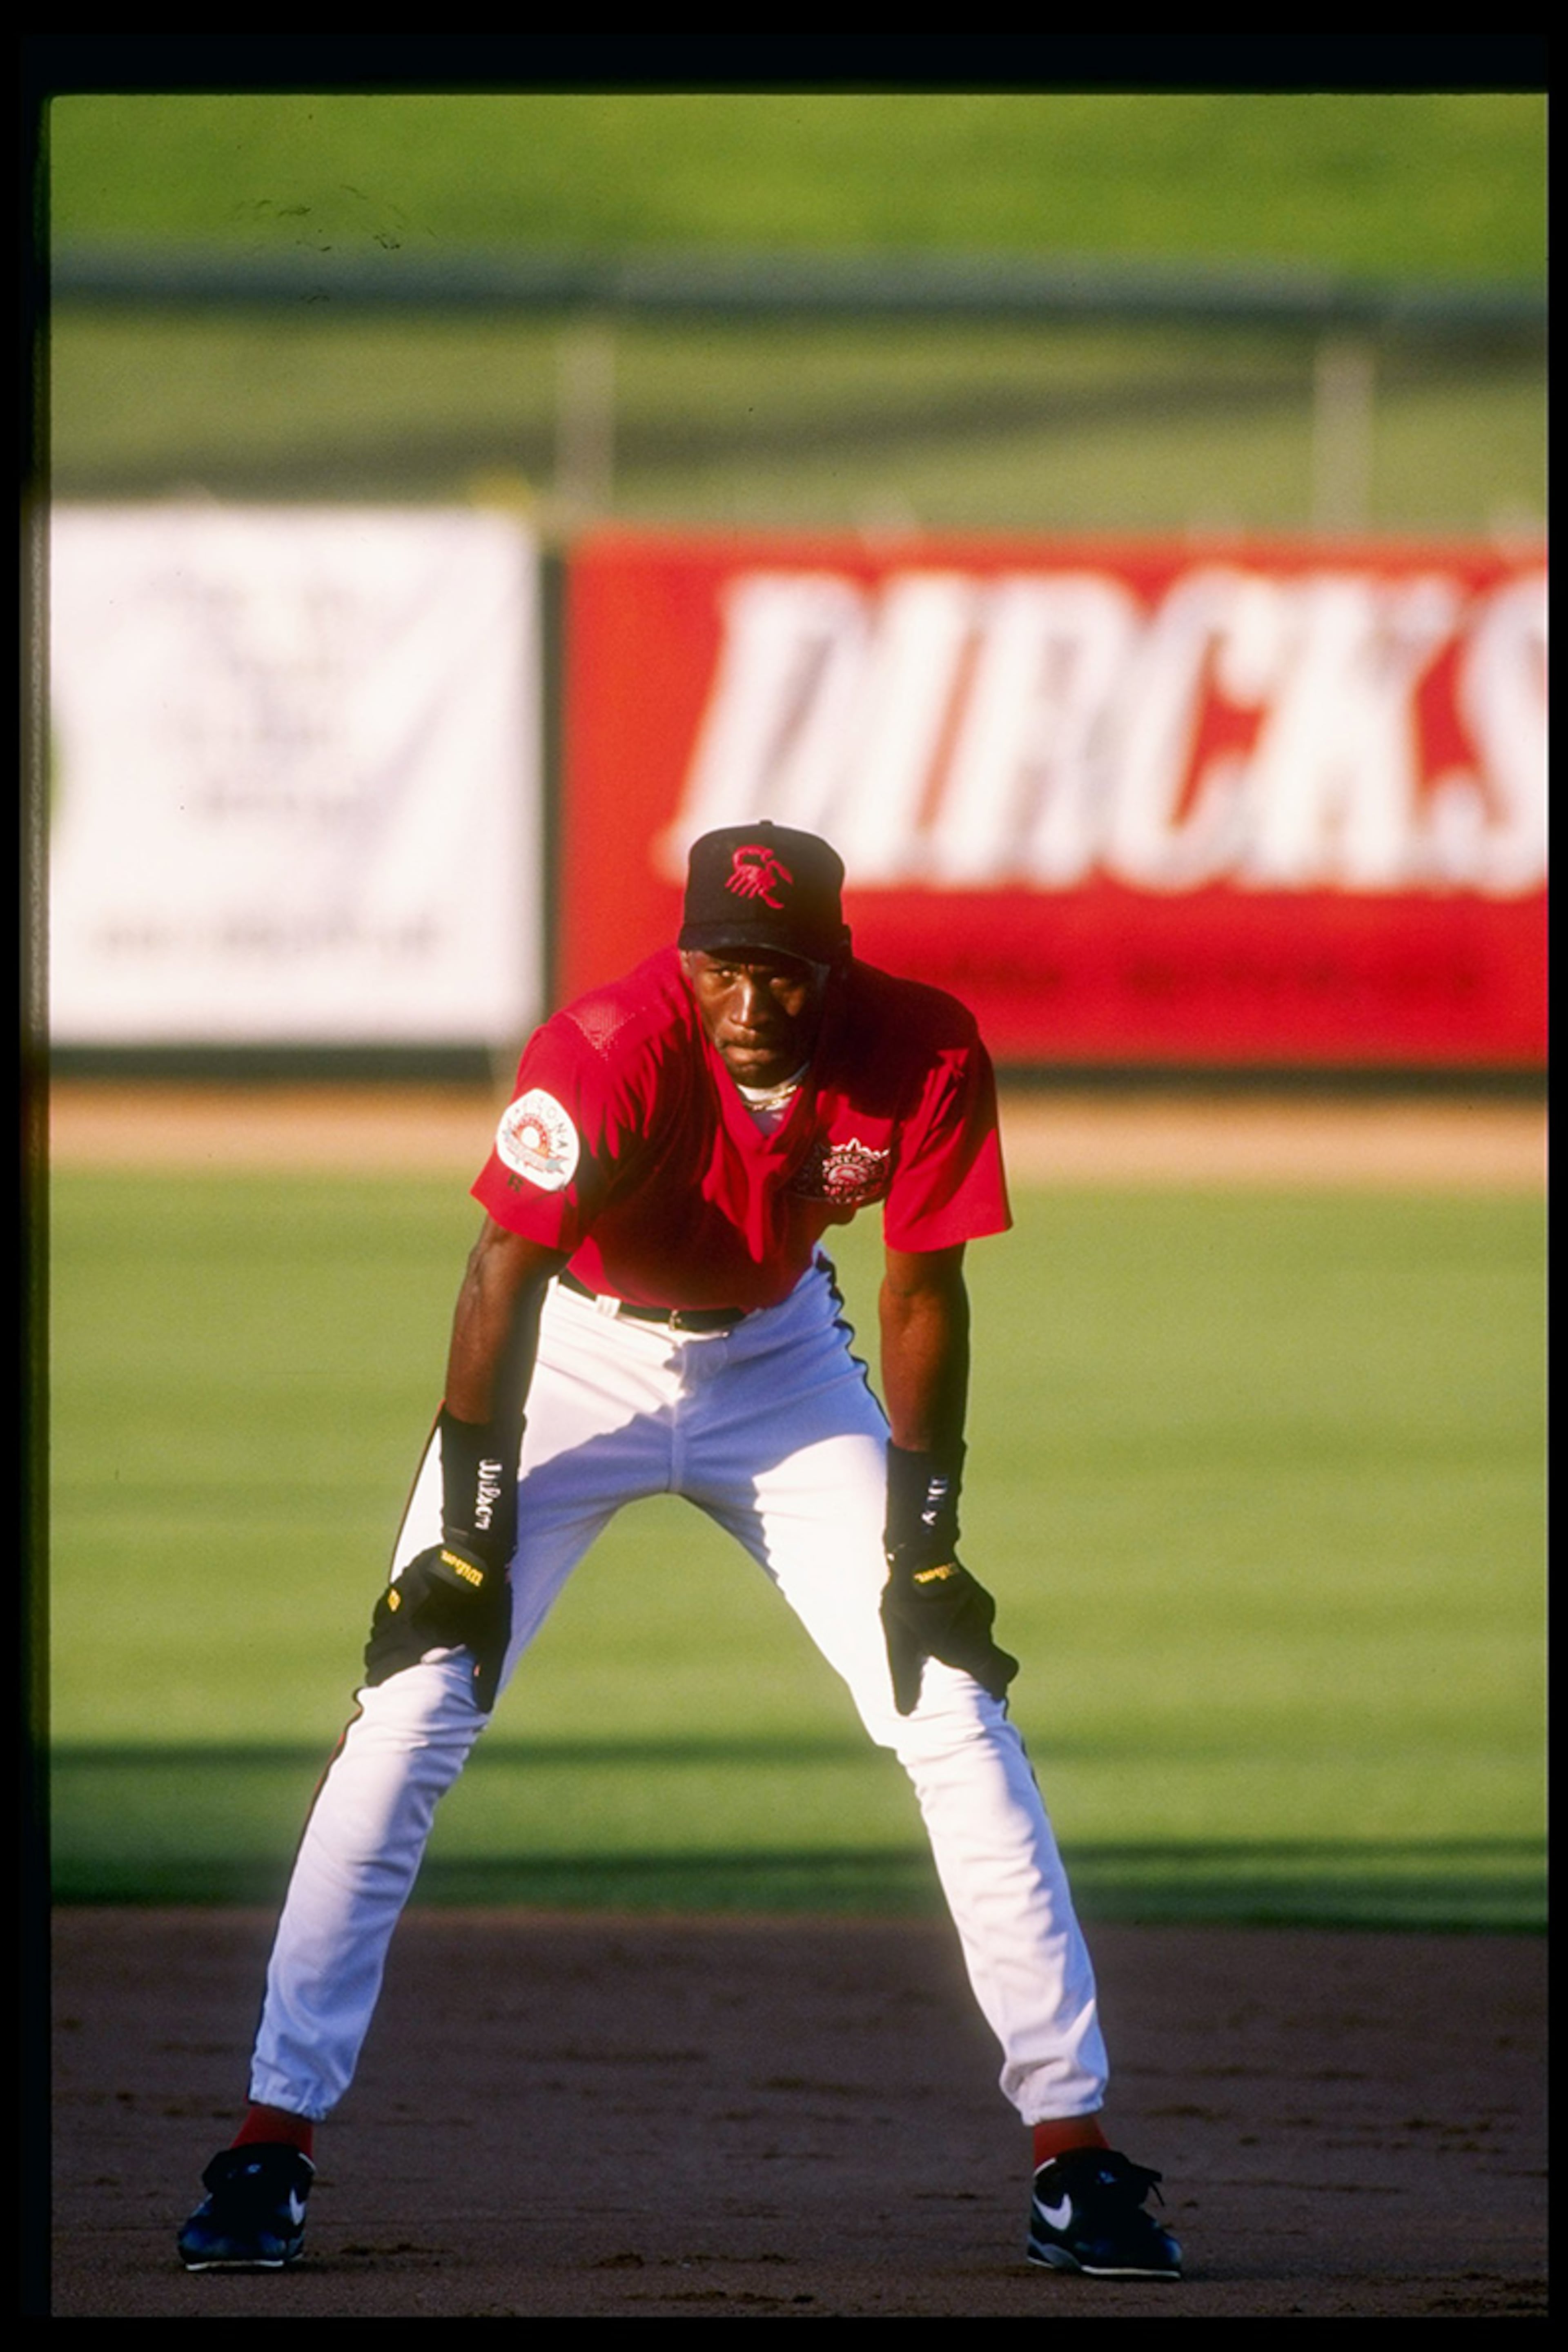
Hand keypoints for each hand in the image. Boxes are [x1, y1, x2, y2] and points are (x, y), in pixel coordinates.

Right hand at [364, 1539, 511, 1713]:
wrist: (477, 1555)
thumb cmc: (488, 1602)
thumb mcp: (493, 1641)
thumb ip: (486, 1675)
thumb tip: (483, 1708)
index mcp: (423, 1642)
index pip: (386, 1668)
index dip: (379, 1678)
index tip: (379, 1684)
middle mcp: (405, 1624)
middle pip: (375, 1651)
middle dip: (376, 1663)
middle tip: (380, 1671)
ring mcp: (400, 1602)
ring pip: (377, 1630)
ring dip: (379, 1642)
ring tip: (385, 1651)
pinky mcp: (401, 1584)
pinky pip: (383, 1608)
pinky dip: (383, 1620)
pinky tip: (391, 1624)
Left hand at [879, 1553, 1018, 1716]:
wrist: (919, 1551)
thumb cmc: (907, 1600)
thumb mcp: (900, 1641)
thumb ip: (906, 1676)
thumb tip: (902, 1712)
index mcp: (969, 1645)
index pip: (1001, 1674)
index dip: (998, 1686)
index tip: (991, 1695)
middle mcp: (981, 1627)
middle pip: (989, 1655)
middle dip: (975, 1662)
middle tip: (952, 1662)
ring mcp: (981, 1606)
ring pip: (978, 1632)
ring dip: (964, 1636)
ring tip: (937, 1633)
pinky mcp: (975, 1592)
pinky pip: (972, 1613)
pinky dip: (960, 1618)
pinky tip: (939, 1611)